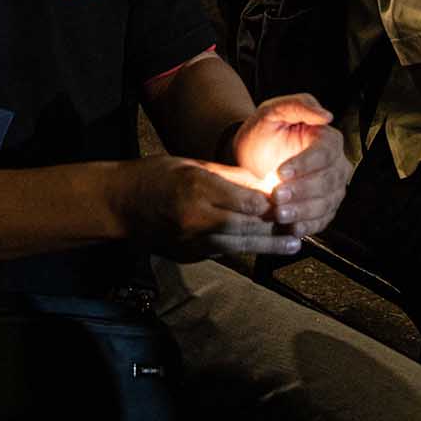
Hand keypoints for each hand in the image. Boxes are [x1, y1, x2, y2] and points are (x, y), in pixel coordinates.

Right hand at [111, 154, 300, 257]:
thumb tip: (263, 184)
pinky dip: (245, 248)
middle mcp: (196, 217)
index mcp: (195, 188)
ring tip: (293, 246)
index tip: (289, 199)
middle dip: (275, 227)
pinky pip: (224, 252)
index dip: (271, 203)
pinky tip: (262, 247)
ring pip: (240, 245)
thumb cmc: (154, 176)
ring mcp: (192, 241)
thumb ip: (228, 176)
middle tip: (301, 226)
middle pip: (247, 226)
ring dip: (269, 246)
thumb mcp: (190, 164)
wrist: (119, 206)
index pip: (246, 201)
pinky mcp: (190, 255)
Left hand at [229, 95, 347, 235]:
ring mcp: (333, 189)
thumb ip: (298, 105)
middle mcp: (337, 166)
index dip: (304, 164)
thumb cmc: (264, 130)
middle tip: (276, 197)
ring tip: (280, 214)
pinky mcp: (324, 208)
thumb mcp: (273, 110)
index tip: (281, 172)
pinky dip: (308, 226)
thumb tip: (327, 115)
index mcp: (328, 140)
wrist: (253, 155)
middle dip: (301, 191)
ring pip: (325, 204)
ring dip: (303, 211)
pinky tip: (292, 228)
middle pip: (326, 182)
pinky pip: (322, 220)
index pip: (323, 154)